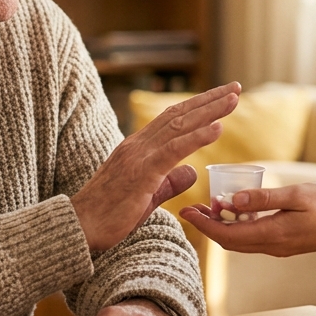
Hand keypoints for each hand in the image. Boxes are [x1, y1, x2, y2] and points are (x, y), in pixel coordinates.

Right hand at [72, 82, 239, 251]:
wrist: (79, 228)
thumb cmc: (109, 215)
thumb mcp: (148, 196)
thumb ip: (170, 182)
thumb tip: (193, 171)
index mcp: (138, 148)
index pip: (172, 119)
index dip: (198, 107)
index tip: (221, 98)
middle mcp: (138, 145)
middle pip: (179, 115)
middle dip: (209, 99)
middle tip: (235, 88)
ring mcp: (139, 156)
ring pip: (180, 125)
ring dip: (209, 111)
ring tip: (233, 99)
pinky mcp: (142, 172)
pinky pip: (174, 150)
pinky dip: (198, 136)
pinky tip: (218, 128)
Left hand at [180, 183, 315, 256]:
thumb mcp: (297, 195)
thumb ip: (264, 198)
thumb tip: (231, 199)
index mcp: (271, 234)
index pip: (226, 234)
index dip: (203, 224)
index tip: (185, 211)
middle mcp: (270, 246)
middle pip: (228, 241)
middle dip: (207, 226)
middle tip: (191, 208)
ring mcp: (277, 247)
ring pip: (239, 241)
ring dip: (222, 226)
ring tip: (209, 206)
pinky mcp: (284, 243)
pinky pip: (252, 238)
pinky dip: (238, 226)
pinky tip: (237, 209)